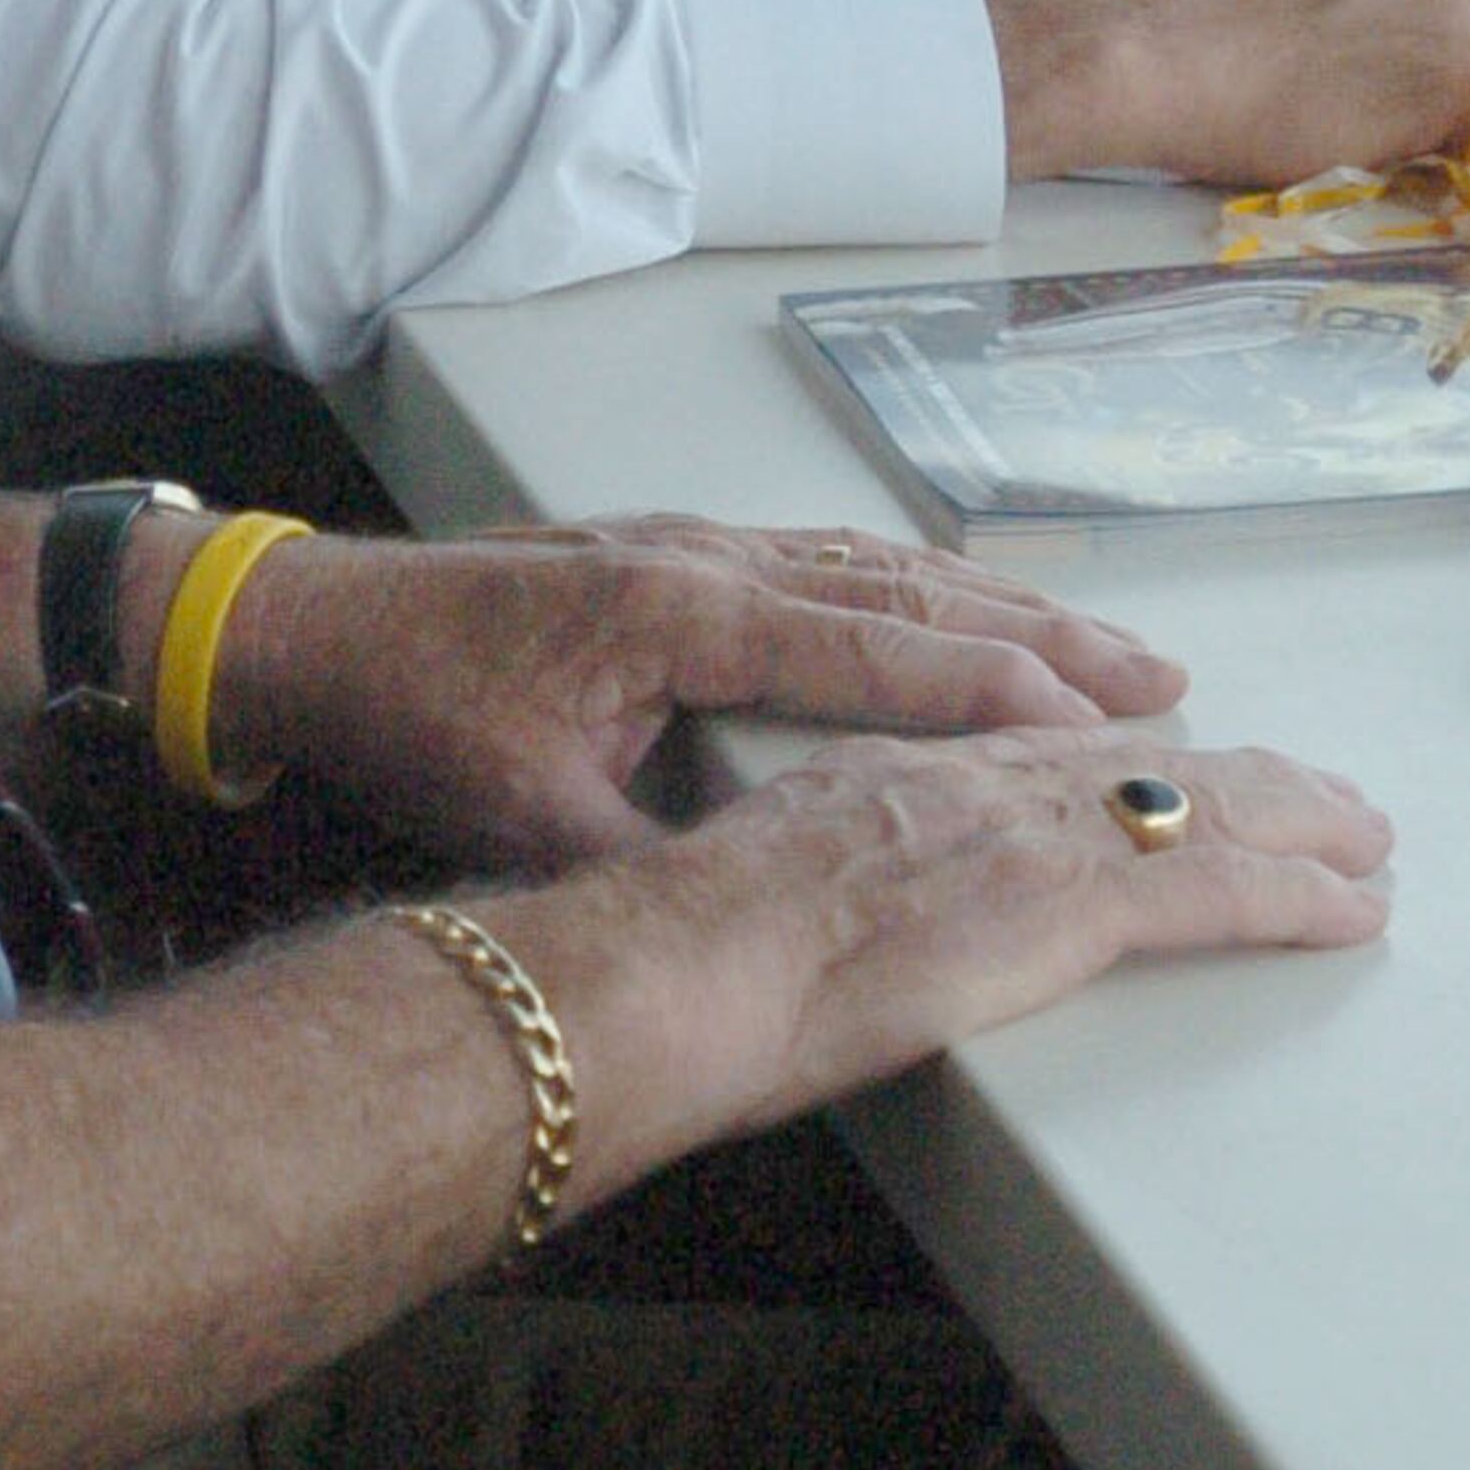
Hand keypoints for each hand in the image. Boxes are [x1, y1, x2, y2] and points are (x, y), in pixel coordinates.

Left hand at [203, 512, 1186, 872]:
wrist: (305, 624)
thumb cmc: (408, 714)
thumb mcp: (526, 813)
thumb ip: (644, 863)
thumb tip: (742, 926)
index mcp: (683, 615)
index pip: (876, 655)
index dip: (997, 694)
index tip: (1108, 729)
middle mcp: (706, 558)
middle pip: (908, 594)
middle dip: (1042, 640)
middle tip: (1164, 681)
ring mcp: (690, 543)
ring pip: (880, 567)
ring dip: (996, 608)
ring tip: (1107, 648)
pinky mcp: (669, 550)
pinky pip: (831, 561)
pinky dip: (920, 589)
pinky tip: (966, 612)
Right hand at [575, 725, 1390, 1153]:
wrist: (669, 968)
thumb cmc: (674, 962)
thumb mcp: (751, 893)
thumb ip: (812, 894)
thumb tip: (812, 936)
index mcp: (895, 777)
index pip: (1044, 752)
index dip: (1130, 758)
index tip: (1184, 761)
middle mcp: (972, 782)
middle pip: (1141, 764)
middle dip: (1246, 779)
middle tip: (1323, 796)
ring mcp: (1023, 837)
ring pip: (1201, 811)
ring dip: (1300, 828)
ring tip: (1367, 843)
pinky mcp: (1061, 905)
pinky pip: (1211, 892)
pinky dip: (1295, 898)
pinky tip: (1351, 910)